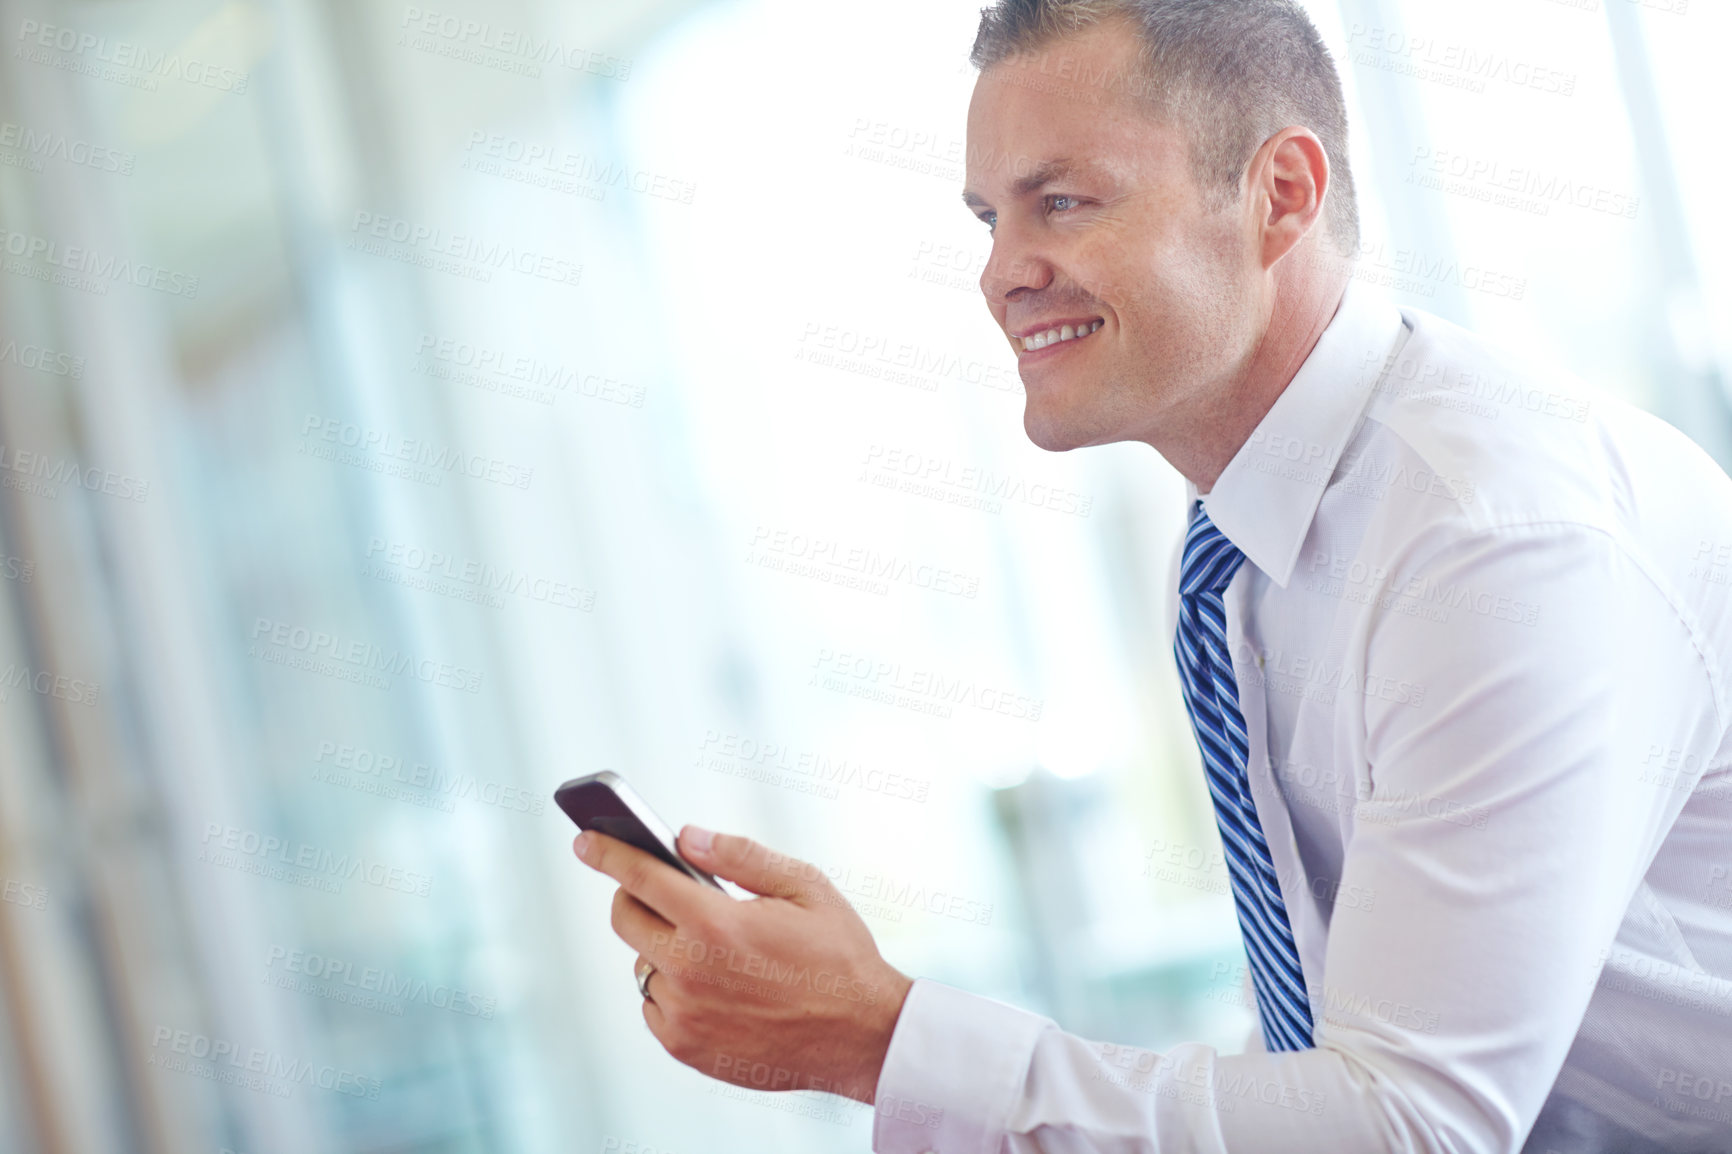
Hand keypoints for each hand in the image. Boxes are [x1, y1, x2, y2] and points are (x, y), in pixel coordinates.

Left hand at [573, 825, 914, 1103]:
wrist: (862, 1036)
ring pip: (643, 963)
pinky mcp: (685, 1046)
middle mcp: (689, 970)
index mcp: (715, 923)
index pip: (639, 876)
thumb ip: (740, 855)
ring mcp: (684, 1013)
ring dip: (664, 948)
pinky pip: (654, 1005)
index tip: (586, 841)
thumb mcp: (803, 886)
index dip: (607, 852)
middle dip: (635, 895)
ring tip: (714, 948)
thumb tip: (687, 837)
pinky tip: (714, 985)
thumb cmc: (839, 958)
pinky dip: (672, 990)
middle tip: (664, 891)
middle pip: (625, 918)